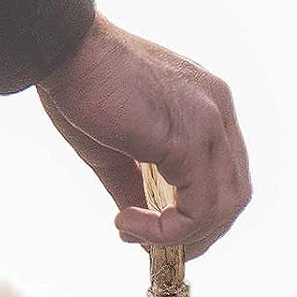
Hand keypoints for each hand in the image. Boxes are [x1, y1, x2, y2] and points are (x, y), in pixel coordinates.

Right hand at [37, 16, 250, 258]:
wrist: (63, 50)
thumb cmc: (84, 88)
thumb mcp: (120, 151)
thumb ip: (139, 189)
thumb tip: (144, 231)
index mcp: (209, 108)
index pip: (226, 178)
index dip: (198, 216)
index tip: (153, 228)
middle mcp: (218, 110)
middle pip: (233, 198)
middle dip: (197, 235)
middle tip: (152, 246)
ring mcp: (210, 122)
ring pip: (221, 209)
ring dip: (180, 237)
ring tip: (134, 232)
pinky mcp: (190, 138)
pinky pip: (197, 209)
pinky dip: (168, 231)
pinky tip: (132, 222)